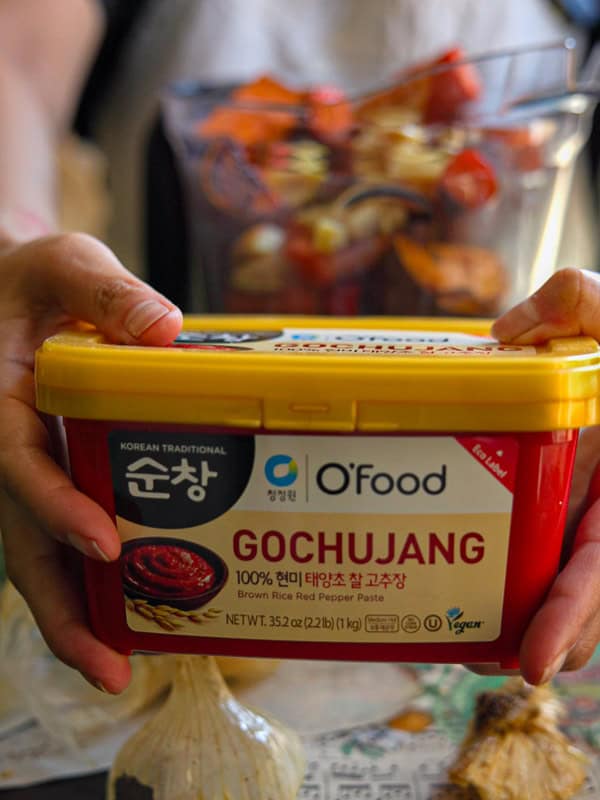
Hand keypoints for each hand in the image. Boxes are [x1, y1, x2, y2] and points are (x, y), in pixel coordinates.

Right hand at [0, 232, 181, 692]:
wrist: (14, 289)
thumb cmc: (34, 279)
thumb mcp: (67, 266)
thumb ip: (107, 291)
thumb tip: (165, 327)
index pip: (17, 465)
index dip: (54, 507)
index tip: (102, 544)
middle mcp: (10, 448)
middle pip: (23, 541)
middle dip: (60, 608)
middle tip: (107, 670)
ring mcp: (31, 468)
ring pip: (41, 552)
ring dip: (75, 612)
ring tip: (119, 667)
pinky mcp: (56, 473)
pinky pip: (65, 532)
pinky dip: (92, 576)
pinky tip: (132, 606)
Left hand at [491, 267, 599, 683]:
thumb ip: (582, 304)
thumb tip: (510, 328)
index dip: (574, 616)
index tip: (537, 662)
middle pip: (584, 599)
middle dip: (540, 640)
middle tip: (473, 658)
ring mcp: (579, 513)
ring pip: (557, 583)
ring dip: (520, 622)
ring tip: (459, 641)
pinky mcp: (555, 504)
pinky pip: (536, 550)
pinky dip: (510, 579)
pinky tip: (462, 584)